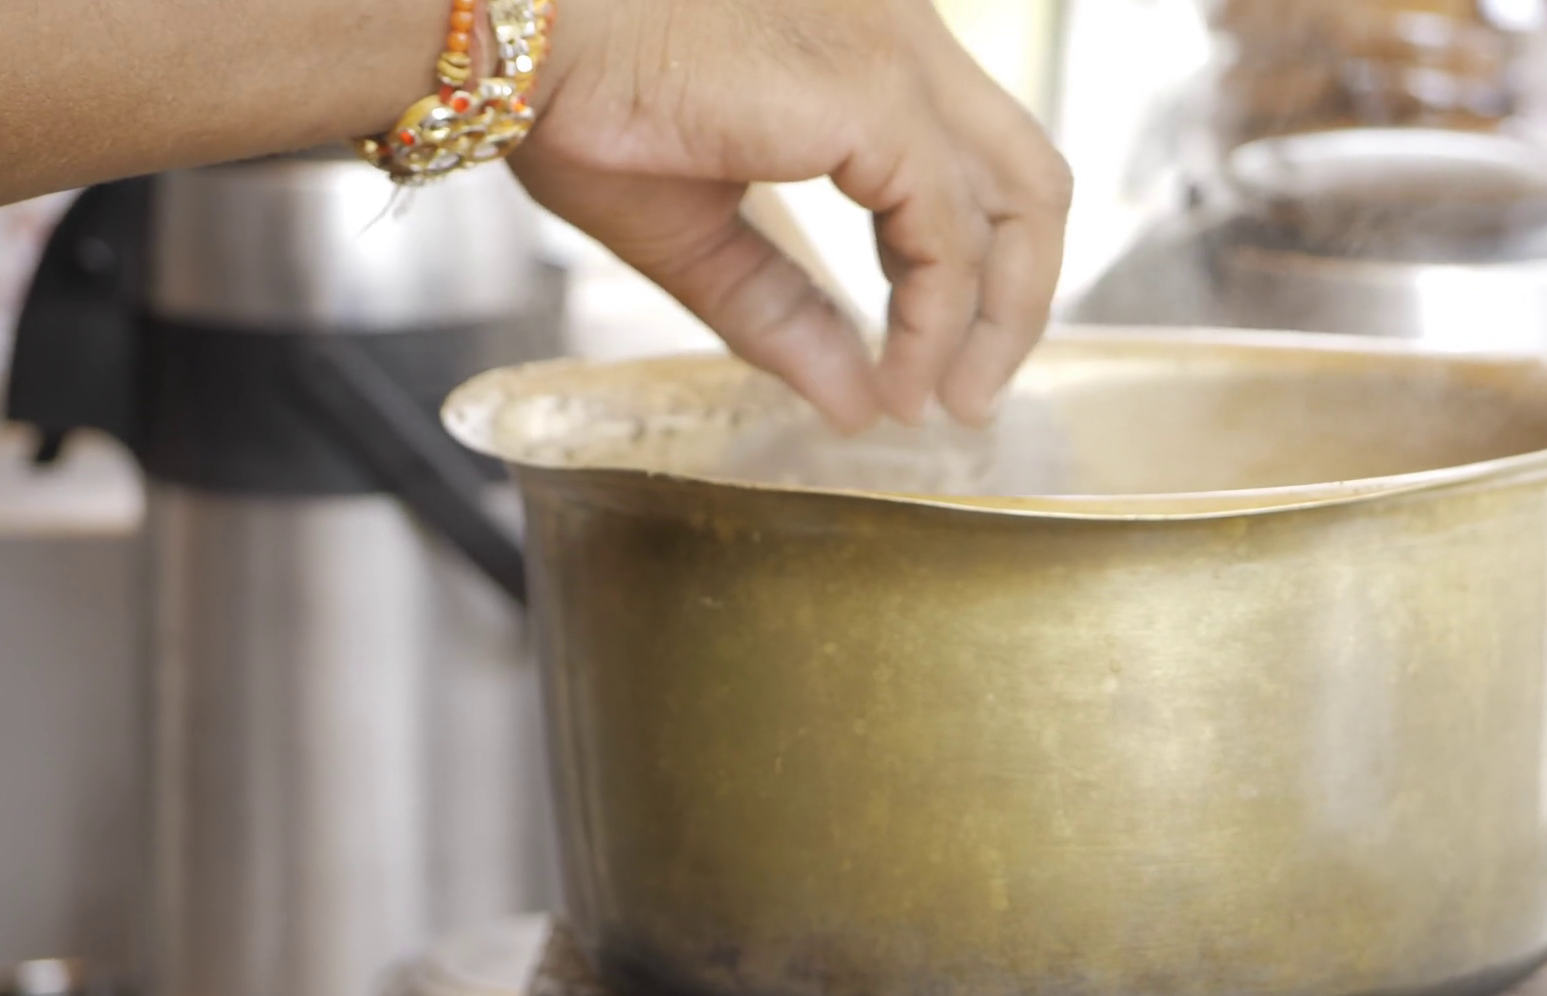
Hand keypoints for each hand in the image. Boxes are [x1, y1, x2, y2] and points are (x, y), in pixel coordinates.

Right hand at [510, 0, 1072, 431]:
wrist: (518, 48)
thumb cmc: (581, 107)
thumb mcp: (705, 237)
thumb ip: (788, 315)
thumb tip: (853, 405)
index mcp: (868, 52)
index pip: (974, 164)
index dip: (971, 272)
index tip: (931, 361)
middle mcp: (906, 39)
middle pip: (1029, 178)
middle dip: (1018, 298)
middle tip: (970, 396)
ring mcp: (902, 59)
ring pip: (1022, 198)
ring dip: (999, 318)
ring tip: (947, 403)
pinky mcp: (880, 97)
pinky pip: (948, 235)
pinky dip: (937, 321)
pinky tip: (900, 380)